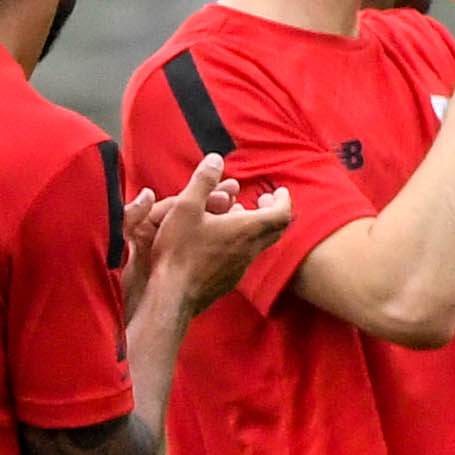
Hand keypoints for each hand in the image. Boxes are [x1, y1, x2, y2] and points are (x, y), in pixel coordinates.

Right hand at [133, 151, 293, 313]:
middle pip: (274, 229)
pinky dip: (240, 244)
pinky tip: (220, 243)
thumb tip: (215, 159)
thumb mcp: (185, 208)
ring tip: (236, 218)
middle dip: (271, 212)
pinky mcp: (229, 281)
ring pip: (258, 244)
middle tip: (261, 202)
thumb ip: (202, 182)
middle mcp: (249, 249)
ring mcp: (241, 267)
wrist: (171, 294)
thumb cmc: (178, 252)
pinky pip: (243, 258)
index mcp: (245, 229)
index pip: (281, 213)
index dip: (283, 200)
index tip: (278, 192)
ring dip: (253, 228)